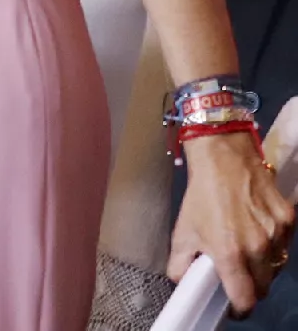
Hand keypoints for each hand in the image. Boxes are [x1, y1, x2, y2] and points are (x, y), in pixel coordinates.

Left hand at [169, 130, 295, 312]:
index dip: (239, 309)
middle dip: (250, 288)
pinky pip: (285, 246)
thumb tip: (182, 281)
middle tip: (237, 279)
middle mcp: (258, 248)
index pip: (245, 299)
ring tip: (246, 255)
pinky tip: (257, 234)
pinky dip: (274, 247)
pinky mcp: (289, 220)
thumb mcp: (182, 230)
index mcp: (230, 253)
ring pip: (276, 268)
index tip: (233, 307)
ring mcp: (277, 234)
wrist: (224, 158)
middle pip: (263, 287)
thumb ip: (179, 262)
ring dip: (263, 269)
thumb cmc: (202, 193)